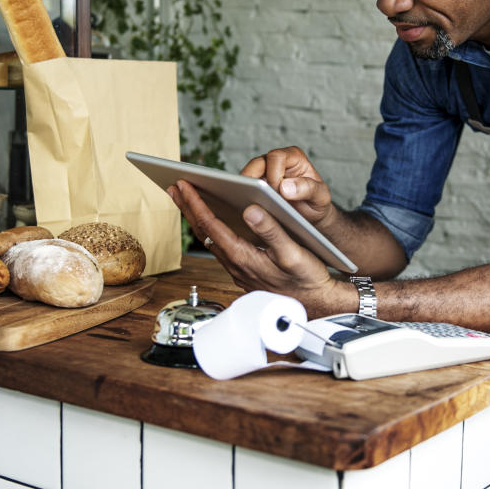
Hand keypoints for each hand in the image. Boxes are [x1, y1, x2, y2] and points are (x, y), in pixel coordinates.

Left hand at [167, 180, 346, 315]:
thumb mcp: (293, 252)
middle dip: (187, 207)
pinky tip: (213, 222)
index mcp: (243, 257)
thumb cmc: (307, 278)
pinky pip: (220, 247)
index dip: (195, 203)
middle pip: (203, 232)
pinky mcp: (244, 271)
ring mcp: (238, 270)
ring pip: (210, 240)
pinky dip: (211, 229)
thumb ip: (271, 231)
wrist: (315, 304)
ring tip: (187, 200)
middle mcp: (235, 265)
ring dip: (197, 218)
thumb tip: (250, 210)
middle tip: (174, 187)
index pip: (211, 225)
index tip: (184, 185)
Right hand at [241, 146, 333, 227]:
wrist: (310, 217)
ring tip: (247, 204)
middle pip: (257, 163)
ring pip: (247, 175)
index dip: (274, 173)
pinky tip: (245, 208)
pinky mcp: (256, 187)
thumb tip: (285, 187)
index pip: (276, 157)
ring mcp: (264, 174)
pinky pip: (244, 188)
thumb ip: (308, 189)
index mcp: (294, 157)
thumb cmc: (316, 203)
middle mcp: (277, 162)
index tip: (277, 191)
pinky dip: (244, 197)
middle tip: (257, 198)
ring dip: (246, 189)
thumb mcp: (321, 197)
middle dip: (255, 180)